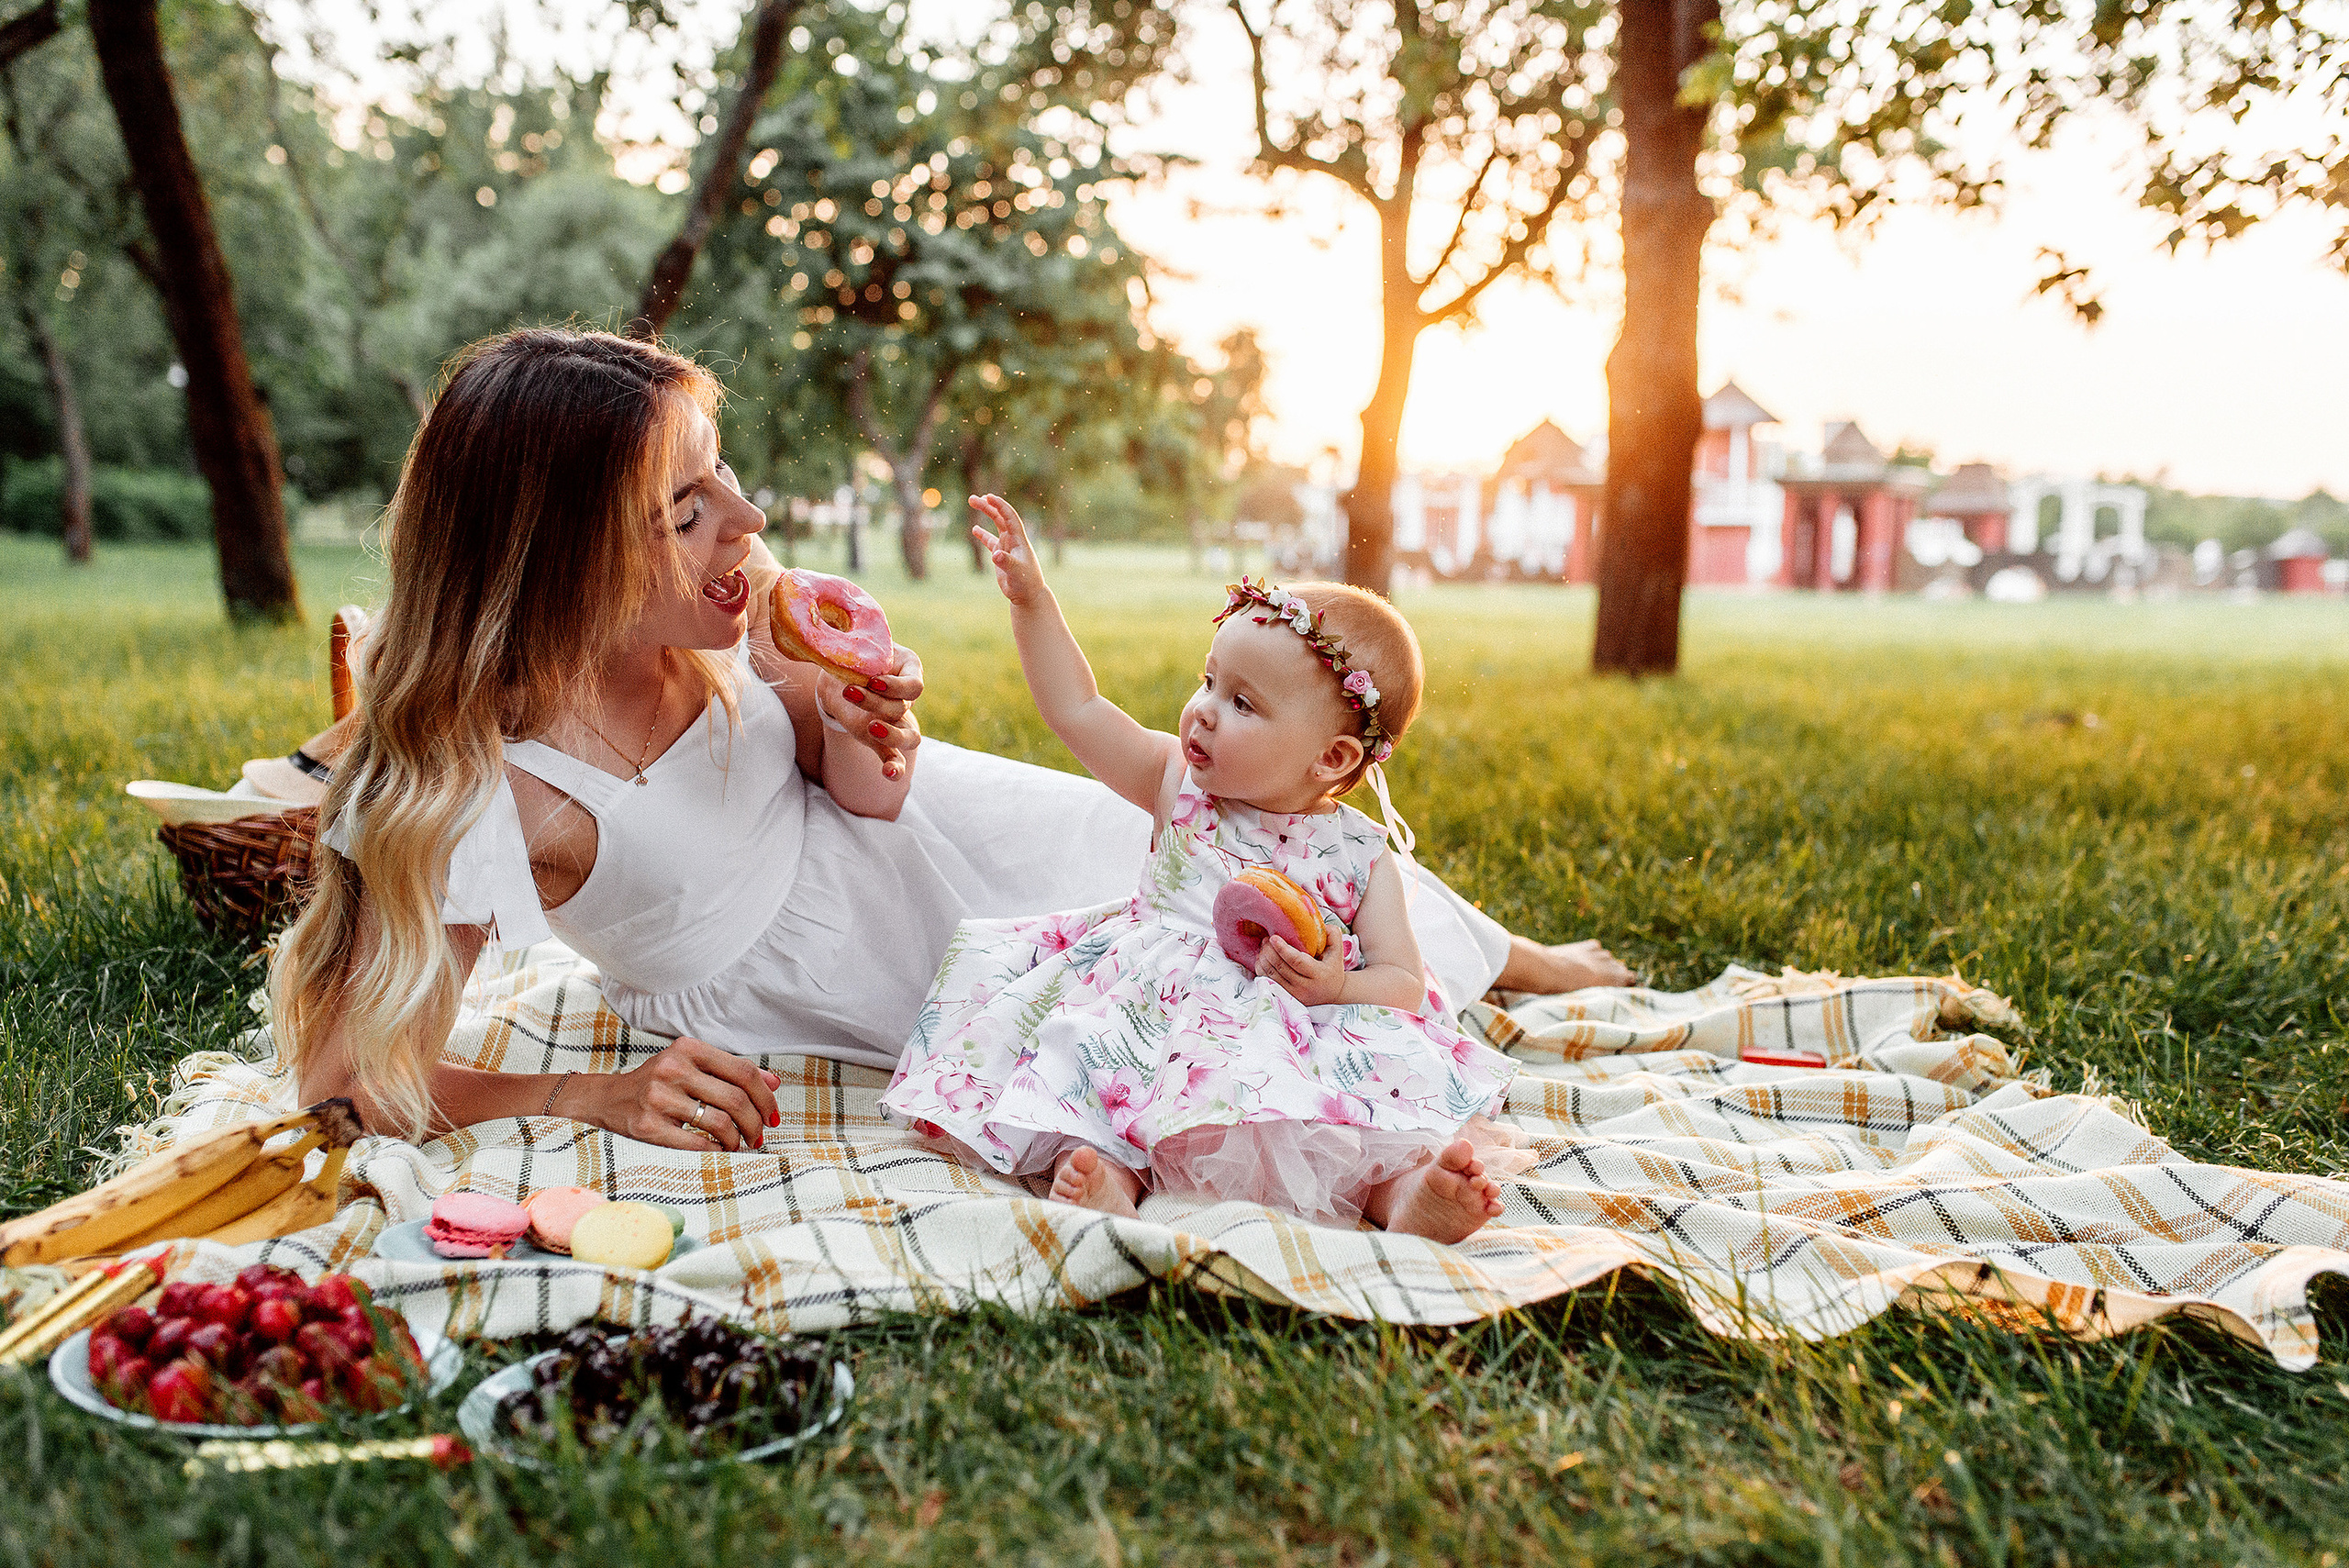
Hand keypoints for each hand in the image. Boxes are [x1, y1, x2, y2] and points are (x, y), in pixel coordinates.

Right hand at [578, 1038, 781, 1151]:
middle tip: (759, 1136)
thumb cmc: (659, 1083)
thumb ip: (731, 1072)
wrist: (607, 1099)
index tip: (773, 1116)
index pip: (743, 1071)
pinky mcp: (649, 1126)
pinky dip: (716, 1150)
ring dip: (738, 1140)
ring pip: (720, 1122)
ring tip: (739, 1144)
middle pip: (736, 1098)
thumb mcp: (692, 1067)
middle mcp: (673, 1069)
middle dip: (755, 1122)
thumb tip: (774, 1083)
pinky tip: (719, 1150)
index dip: (766, 1097)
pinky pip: (697, 1143)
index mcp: (688, 1049)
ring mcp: (659, 1097)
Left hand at [821, 644, 924, 780]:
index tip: (873, 681)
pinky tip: (889, 773)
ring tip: (869, 727)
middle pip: (904, 709)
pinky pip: (895, 757)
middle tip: (850, 693)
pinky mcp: (882, 740)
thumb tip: (839, 637)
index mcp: (909, 671)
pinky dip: (894, 767)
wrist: (838, 675)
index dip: (895, 687)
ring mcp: (897, 721)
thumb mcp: (856, 646)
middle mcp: (906, 699)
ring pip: (910, 737)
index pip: (913, 686)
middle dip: (877, 703)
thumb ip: (854, 642)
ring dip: (891, 735)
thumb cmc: (851, 655)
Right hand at [968, 494, 1046, 606]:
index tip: (988, 497)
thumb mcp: (1017, 572)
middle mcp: (1013, 540)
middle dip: (988, 506)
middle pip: (1000, 517)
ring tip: (972, 502)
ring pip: (996, 525)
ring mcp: (1007, 546)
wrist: (1028, 595)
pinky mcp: (1001, 556)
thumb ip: (1006, 562)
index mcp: (1019, 540)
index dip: (1000, 506)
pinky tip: (975, 529)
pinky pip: (990, 541)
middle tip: (972, 499)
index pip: (1009, 517)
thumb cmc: (1026, 583)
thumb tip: (995, 555)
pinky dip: (983, 534)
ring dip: (986, 513)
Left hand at [1257, 920, 1351, 1006]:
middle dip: (1269, 951)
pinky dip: (1262, 970)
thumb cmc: (1333, 968)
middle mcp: (1306, 987)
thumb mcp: (1338, 951)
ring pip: (1272, 976)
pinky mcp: (1286, 998)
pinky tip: (1262, 959)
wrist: (1333, 993)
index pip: (1296, 961)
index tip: (1273, 937)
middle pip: (1281, 968)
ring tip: (1264, 947)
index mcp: (1319, 974)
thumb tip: (1318, 923)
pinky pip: (1268, 983)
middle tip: (1266, 939)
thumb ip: (1331, 934)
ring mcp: (1295, 995)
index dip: (1282, 948)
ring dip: (1264, 960)